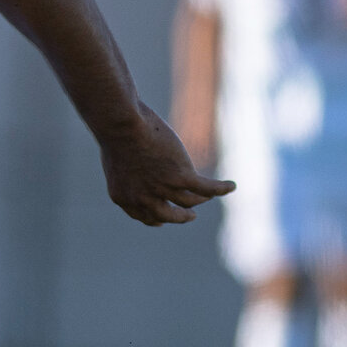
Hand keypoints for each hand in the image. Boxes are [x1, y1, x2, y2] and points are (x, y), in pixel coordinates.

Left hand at [97, 101, 233, 224]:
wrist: (120, 125)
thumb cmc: (115, 132)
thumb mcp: (117, 158)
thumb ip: (129, 170)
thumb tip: (142, 165)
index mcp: (123, 196)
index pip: (144, 216)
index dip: (156, 219)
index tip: (162, 221)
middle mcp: (143, 198)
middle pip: (168, 216)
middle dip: (181, 217)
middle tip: (190, 215)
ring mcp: (163, 189)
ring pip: (190, 201)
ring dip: (202, 199)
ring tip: (208, 196)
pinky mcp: (182, 177)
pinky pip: (208, 188)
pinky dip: (222, 188)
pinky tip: (231, 186)